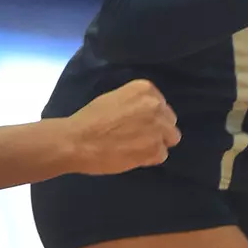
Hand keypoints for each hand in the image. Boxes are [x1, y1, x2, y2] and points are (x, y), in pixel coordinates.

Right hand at [64, 79, 180, 174]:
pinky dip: (149, 159)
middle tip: (138, 138)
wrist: (77, 141)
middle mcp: (156, 105)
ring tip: (136, 148)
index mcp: (146, 89)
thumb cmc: (90, 119)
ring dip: (156, 144)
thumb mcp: (116, 98)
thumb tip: (147, 114)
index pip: (161, 105)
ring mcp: (157, 127)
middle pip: (169, 121)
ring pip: (170, 138)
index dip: (151, 116)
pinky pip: (162, 155)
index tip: (137, 123)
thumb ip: (137, 103)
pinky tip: (133, 157)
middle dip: (157, 129)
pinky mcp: (154, 149)